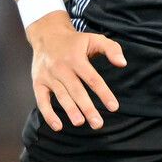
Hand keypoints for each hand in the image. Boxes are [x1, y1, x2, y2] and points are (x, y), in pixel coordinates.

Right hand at [27, 12, 126, 131]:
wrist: (47, 35)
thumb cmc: (75, 41)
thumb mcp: (94, 39)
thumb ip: (112, 49)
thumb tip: (123, 63)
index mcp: (76, 58)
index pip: (92, 79)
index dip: (103, 93)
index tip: (114, 108)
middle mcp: (61, 67)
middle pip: (76, 90)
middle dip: (87, 108)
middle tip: (98, 124)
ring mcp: (49, 76)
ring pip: (61, 96)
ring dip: (70, 111)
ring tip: (80, 123)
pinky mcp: (38, 83)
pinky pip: (42, 101)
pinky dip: (48, 114)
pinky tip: (58, 126)